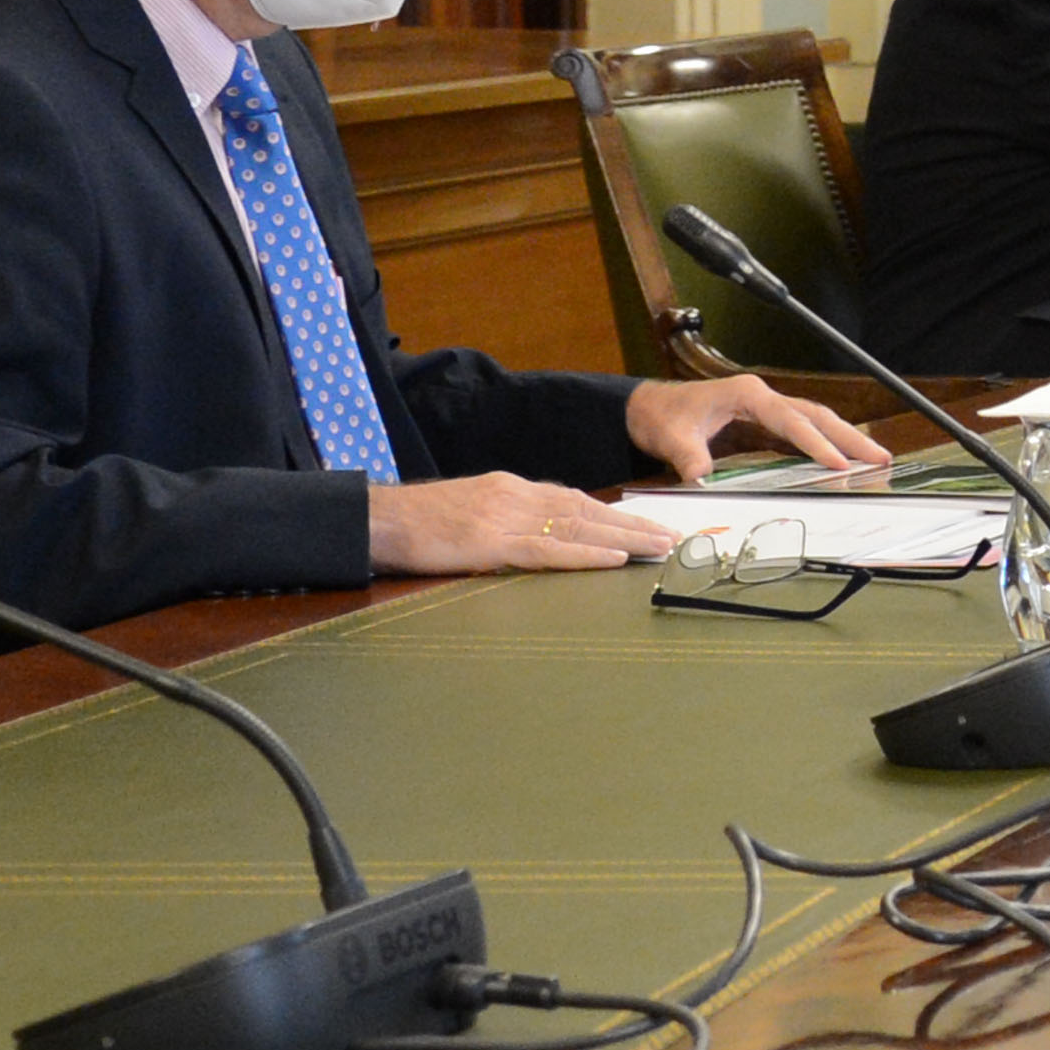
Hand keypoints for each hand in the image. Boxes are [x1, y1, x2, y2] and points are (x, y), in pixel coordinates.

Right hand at [370, 472, 675, 575]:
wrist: (376, 519)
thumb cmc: (418, 523)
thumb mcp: (472, 512)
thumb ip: (507, 519)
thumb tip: (542, 535)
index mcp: (512, 489)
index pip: (575, 500)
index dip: (615, 514)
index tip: (648, 524)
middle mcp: (516, 496)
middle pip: (587, 511)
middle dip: (634, 524)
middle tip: (674, 537)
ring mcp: (505, 518)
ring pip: (578, 528)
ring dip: (625, 538)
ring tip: (661, 547)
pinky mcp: (490, 543)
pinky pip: (547, 550)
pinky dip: (585, 555)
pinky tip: (614, 559)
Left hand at [624, 375, 891, 482]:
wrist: (646, 409)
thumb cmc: (660, 416)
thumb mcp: (671, 437)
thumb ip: (690, 458)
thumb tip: (702, 480)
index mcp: (747, 394)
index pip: (791, 420)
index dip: (816, 443)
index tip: (838, 463)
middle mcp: (763, 398)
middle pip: (817, 416)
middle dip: (850, 437)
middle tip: (881, 458)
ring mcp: (766, 410)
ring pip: (815, 421)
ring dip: (845, 440)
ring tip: (875, 459)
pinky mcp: (764, 423)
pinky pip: (802, 433)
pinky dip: (826, 445)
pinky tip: (843, 460)